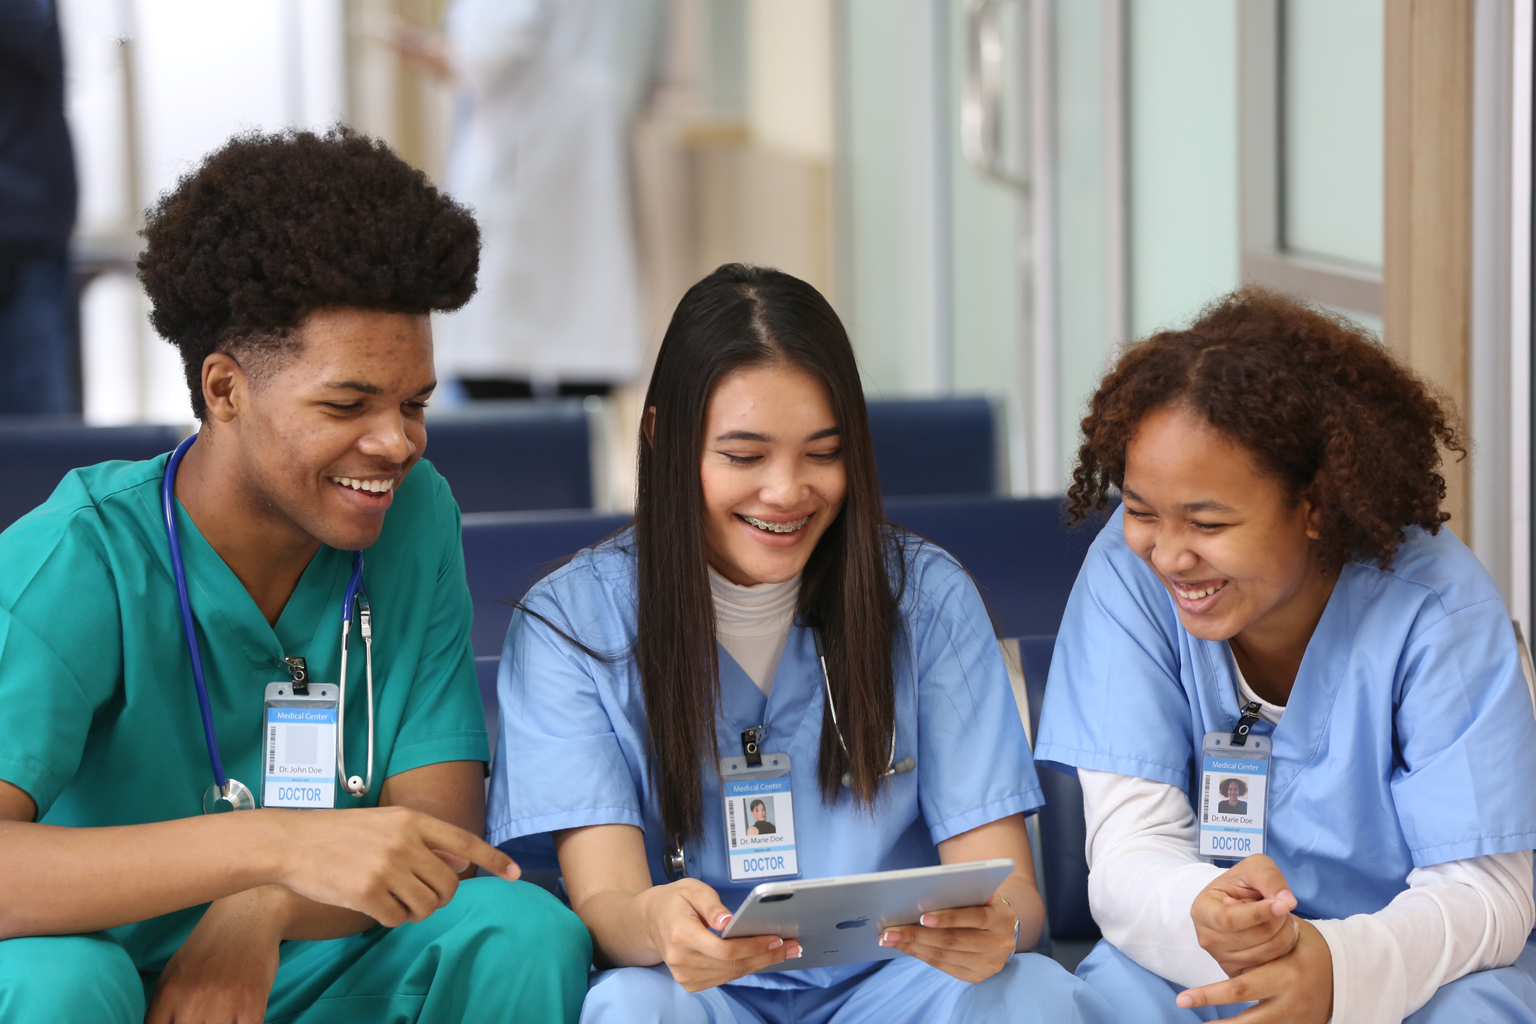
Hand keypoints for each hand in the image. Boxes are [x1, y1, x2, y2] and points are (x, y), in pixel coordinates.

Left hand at [146, 886, 289, 1023]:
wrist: (250, 915)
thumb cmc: (210, 947)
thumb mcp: (173, 973)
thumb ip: (161, 1009)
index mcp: (168, 994)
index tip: (178, 1021)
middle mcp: (191, 1000)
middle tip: (203, 1018)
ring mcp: (222, 1002)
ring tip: (219, 1017)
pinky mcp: (252, 1003)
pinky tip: (238, 1019)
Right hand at [270, 806, 518, 926]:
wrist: (291, 842)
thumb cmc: (339, 834)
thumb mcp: (387, 824)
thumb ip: (425, 841)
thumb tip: (461, 860)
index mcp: (411, 820)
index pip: (464, 840)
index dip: (493, 858)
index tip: (516, 872)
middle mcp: (404, 842)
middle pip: (448, 884)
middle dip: (439, 897)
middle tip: (418, 896)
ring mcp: (386, 868)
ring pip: (427, 906)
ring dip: (416, 911)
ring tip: (395, 900)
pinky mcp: (367, 893)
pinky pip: (399, 920)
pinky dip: (392, 919)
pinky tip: (374, 906)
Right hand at [636, 878, 800, 990]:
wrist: (649, 922)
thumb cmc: (673, 901)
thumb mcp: (691, 889)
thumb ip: (711, 904)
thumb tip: (729, 921)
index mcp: (681, 934)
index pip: (724, 950)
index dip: (753, 946)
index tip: (776, 937)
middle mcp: (681, 960)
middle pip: (732, 965)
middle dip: (766, 955)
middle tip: (792, 946)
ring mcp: (684, 975)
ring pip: (731, 974)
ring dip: (761, 963)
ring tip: (785, 951)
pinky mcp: (690, 982)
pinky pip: (724, 978)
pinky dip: (745, 968)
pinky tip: (762, 958)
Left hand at [876, 893, 1018, 983]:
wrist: (1004, 929)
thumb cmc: (983, 903)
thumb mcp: (982, 893)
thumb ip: (963, 891)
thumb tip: (925, 891)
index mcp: (1001, 917)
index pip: (974, 917)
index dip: (948, 918)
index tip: (922, 918)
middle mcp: (998, 944)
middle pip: (953, 941)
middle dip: (917, 935)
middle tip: (889, 931)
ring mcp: (988, 964)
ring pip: (944, 956)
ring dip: (913, 947)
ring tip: (889, 939)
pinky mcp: (977, 976)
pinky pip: (944, 966)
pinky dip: (921, 955)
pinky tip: (905, 947)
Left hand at [1176, 918, 1332, 1023]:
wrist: (1348, 974)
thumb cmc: (1308, 946)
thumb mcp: (1290, 931)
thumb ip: (1261, 928)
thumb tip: (1224, 915)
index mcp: (1286, 974)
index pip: (1241, 987)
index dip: (1210, 994)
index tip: (1183, 997)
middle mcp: (1289, 999)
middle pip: (1246, 1016)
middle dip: (1213, 1010)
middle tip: (1183, 1007)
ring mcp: (1295, 1018)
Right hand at [1191, 855, 1299, 975]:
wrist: (1240, 902)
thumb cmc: (1243, 883)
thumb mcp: (1253, 867)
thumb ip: (1268, 877)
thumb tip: (1287, 901)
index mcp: (1202, 910)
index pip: (1228, 920)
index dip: (1258, 914)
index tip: (1283, 905)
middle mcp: (1207, 938)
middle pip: (1250, 938)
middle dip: (1277, 922)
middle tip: (1286, 908)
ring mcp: (1222, 958)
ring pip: (1263, 953)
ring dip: (1285, 934)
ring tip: (1285, 919)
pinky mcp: (1239, 972)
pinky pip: (1270, 967)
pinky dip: (1286, 949)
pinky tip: (1285, 934)